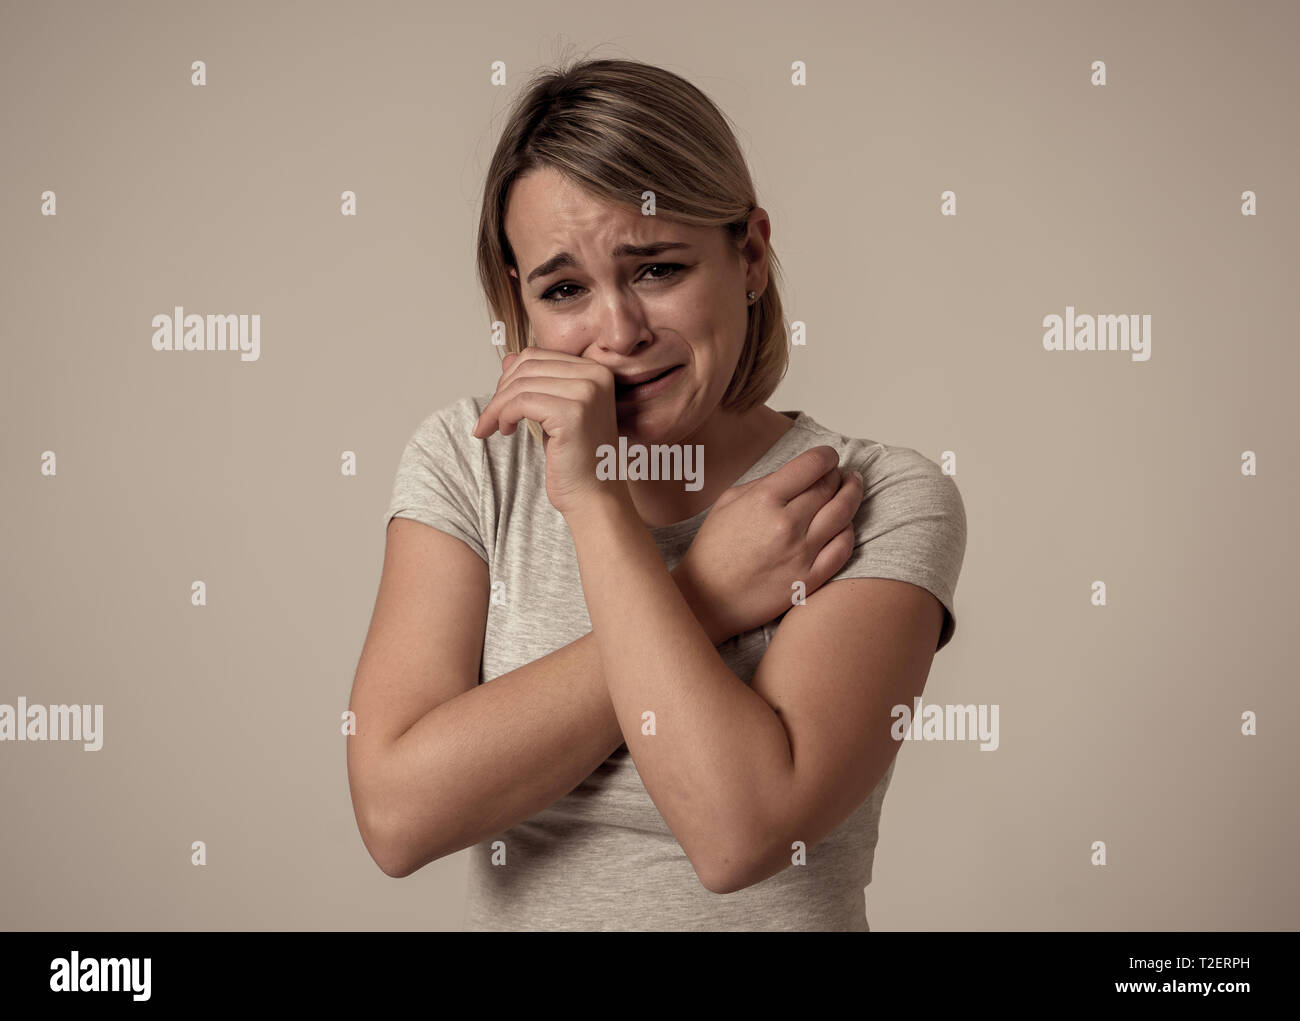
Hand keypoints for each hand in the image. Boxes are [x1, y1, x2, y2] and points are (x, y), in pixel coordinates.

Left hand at [471, 348, 622, 516]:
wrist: (595, 497)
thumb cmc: (577, 459)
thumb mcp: (555, 412)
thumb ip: (537, 383)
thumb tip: (508, 358)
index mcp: (596, 371)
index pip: (538, 354)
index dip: (510, 376)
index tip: (499, 402)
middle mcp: (596, 376)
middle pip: (528, 365)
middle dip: (501, 390)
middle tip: (492, 416)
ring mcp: (586, 392)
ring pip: (521, 384)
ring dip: (497, 406)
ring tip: (495, 427)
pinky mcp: (573, 413)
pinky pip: (521, 402)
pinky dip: (503, 415)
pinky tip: (504, 431)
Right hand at [672, 445, 863, 643]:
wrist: (706, 598)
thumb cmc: (713, 549)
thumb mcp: (728, 501)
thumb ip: (764, 482)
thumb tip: (798, 474)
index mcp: (764, 499)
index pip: (812, 465)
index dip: (826, 456)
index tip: (829, 457)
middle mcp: (787, 524)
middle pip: (829, 487)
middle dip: (838, 475)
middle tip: (840, 473)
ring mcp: (801, 553)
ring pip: (843, 514)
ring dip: (852, 495)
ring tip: (852, 488)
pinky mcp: (809, 578)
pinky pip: (843, 548)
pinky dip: (849, 531)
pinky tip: (846, 524)